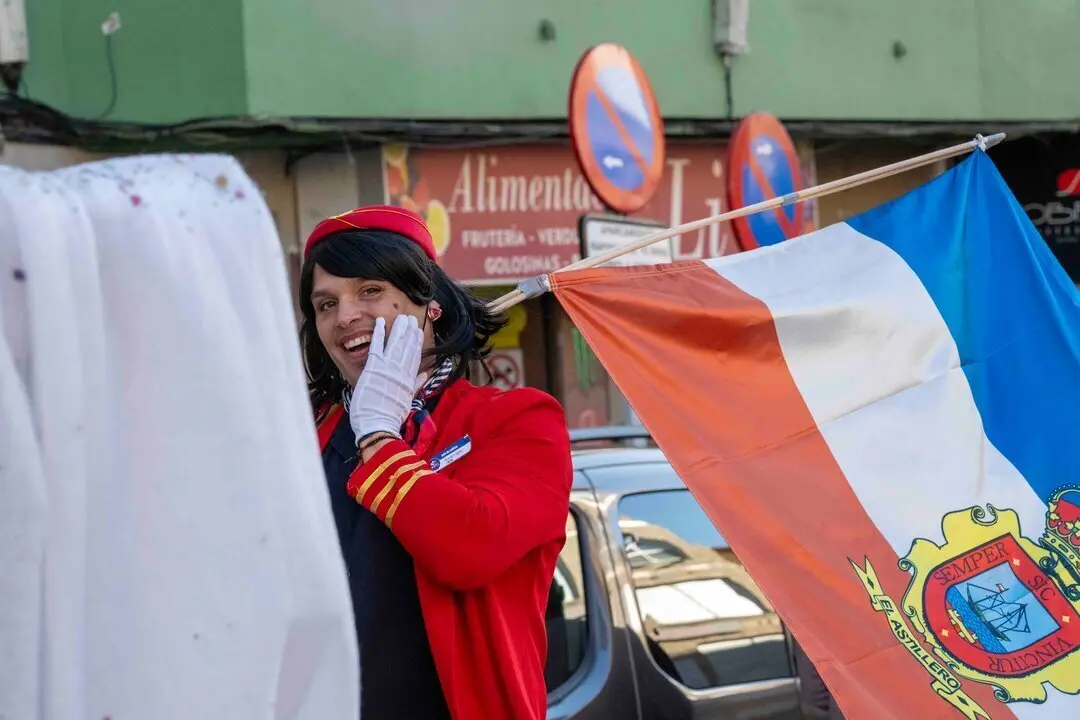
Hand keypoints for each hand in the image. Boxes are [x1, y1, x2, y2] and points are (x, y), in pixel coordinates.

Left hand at [349, 314, 427, 442]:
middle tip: (411, 318)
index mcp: (408, 379)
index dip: (417, 342)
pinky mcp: (374, 368)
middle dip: (409, 331)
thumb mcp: (407, 401)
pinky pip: (377, 346)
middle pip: (407, 347)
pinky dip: (378, 333)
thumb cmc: (390, 416)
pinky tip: (379, 322)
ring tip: (401, 317)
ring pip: (395, 344)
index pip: (415, 356)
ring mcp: (387, 368)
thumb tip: (425, 375)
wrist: (378, 425)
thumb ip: (415, 385)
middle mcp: (400, 371)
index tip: (418, 331)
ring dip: (398, 329)